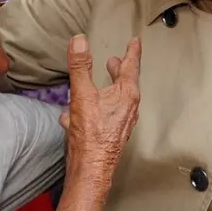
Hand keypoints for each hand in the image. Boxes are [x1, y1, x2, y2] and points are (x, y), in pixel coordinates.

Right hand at [61, 35, 140, 171]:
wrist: (91, 169)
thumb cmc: (91, 136)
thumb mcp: (82, 94)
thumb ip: (80, 66)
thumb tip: (80, 41)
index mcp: (126, 95)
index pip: (132, 66)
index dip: (133, 52)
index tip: (135, 42)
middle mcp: (128, 108)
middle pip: (125, 83)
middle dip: (119, 70)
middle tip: (116, 61)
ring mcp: (120, 123)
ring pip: (115, 100)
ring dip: (108, 89)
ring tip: (100, 84)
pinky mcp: (111, 134)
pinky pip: (104, 115)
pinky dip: (94, 108)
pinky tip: (75, 114)